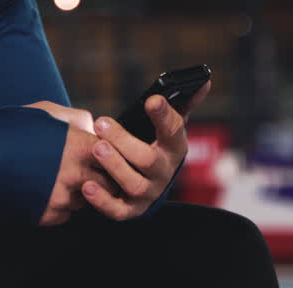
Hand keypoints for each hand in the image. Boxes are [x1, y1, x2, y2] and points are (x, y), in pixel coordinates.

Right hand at [24, 101, 115, 225]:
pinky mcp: (47, 216)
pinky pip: (65, 215)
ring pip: (86, 202)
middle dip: (99, 179)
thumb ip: (78, 119)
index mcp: (80, 146)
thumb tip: (94, 128)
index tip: (100, 157)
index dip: (110, 158)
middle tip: (82, 172)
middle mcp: (76, 174)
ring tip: (55, 179)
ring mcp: (61, 199)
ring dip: (78, 193)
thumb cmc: (10, 128)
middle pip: (107, 185)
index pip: (116, 159)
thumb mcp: (47, 112)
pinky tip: (42, 190)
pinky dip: (58, 206)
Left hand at [83, 79, 211, 220]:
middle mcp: (164, 173)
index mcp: (175, 147)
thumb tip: (205, 81)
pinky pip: (117, 211)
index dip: (164, 115)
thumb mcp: (169, 124)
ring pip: (134, 184)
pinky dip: (102, 200)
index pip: (174, 131)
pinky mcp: (131, 210)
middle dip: (124, 141)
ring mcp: (148, 193)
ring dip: (114, 166)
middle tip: (101, 123)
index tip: (152, 100)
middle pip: (148, 160)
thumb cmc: (155, 144)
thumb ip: (183, 102)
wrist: (149, 181)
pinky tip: (87, 185)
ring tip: (96, 147)